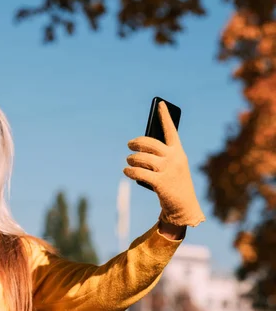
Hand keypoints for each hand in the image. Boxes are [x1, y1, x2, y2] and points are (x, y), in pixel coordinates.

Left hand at [123, 102, 205, 226]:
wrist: (184, 207)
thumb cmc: (175, 184)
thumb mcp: (172, 167)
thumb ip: (161, 155)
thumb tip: (140, 146)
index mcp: (179, 152)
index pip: (171, 130)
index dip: (164, 116)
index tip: (159, 103)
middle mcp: (174, 158)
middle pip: (149, 143)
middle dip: (136, 143)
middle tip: (129, 145)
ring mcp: (168, 170)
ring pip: (141, 158)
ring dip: (131, 159)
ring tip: (128, 162)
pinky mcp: (160, 182)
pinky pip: (139, 173)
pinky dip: (130, 172)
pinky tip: (126, 171)